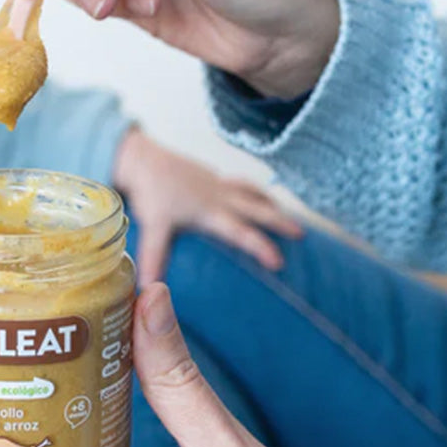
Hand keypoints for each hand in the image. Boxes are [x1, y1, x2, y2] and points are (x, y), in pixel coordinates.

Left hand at [112, 127, 302, 283]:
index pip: (241, 232)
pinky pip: (241, 184)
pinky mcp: (213, 177)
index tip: (279, 262)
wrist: (143, 159)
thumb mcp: (152, 228)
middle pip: (258, 209)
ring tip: (291, 218)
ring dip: (272, 205)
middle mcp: (220, 197)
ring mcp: (218, 185)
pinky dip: (255, 192)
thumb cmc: (150, 193)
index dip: (261, 247)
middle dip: (280, 222)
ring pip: (253, 193)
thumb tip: (148, 287)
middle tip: (302, 235)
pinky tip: (258, 198)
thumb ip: (153, 257)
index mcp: (210, 212)